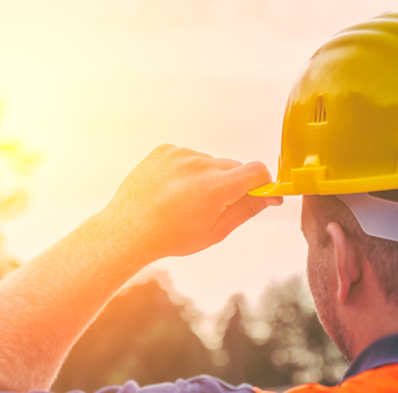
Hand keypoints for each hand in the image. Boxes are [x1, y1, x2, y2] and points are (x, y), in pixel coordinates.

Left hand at [97, 144, 280, 261]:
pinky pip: (186, 156)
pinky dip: (185, 170)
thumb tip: (269, 197)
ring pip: (208, 162)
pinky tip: (170, 191)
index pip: (257, 171)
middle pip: (232, 167)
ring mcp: (180, 154)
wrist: (128, 230)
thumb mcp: (214, 232)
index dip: (262, 183)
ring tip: (183, 201)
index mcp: (216, 187)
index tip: (259, 193)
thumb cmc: (169, 237)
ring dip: (205, 177)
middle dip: (231, 184)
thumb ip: (245, 211)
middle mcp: (200, 165)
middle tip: (211, 207)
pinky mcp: (165, 150)